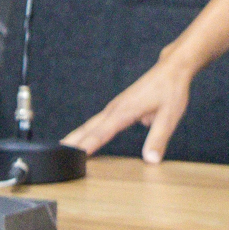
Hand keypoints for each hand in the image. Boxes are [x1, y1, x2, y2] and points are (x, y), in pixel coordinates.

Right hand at [62, 55, 194, 162]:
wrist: (171, 69)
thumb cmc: (171, 91)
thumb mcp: (170, 117)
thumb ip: (159, 139)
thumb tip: (151, 160)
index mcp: (125, 111)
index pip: (102, 132)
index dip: (88, 145)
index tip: (74, 156)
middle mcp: (115, 108)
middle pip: (89, 128)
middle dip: (73, 141)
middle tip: (57, 154)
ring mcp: (115, 107)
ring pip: (91, 123)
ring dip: (76, 135)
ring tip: (63, 147)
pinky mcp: (118, 107)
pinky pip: (98, 121)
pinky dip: (87, 130)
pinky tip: (83, 137)